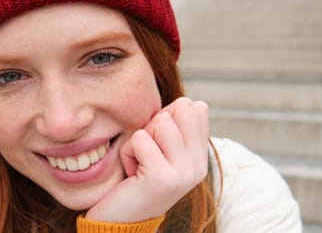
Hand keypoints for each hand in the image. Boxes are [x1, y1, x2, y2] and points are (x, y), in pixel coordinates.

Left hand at [85, 97, 210, 222]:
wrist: (121, 222)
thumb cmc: (135, 179)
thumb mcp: (161, 150)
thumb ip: (175, 127)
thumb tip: (189, 101)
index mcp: (200, 157)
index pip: (197, 108)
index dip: (168, 116)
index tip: (158, 144)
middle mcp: (198, 166)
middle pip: (181, 108)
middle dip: (155, 124)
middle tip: (147, 153)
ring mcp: (183, 172)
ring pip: (161, 122)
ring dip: (140, 139)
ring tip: (139, 162)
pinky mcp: (163, 177)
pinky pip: (140, 139)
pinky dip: (128, 152)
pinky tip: (132, 173)